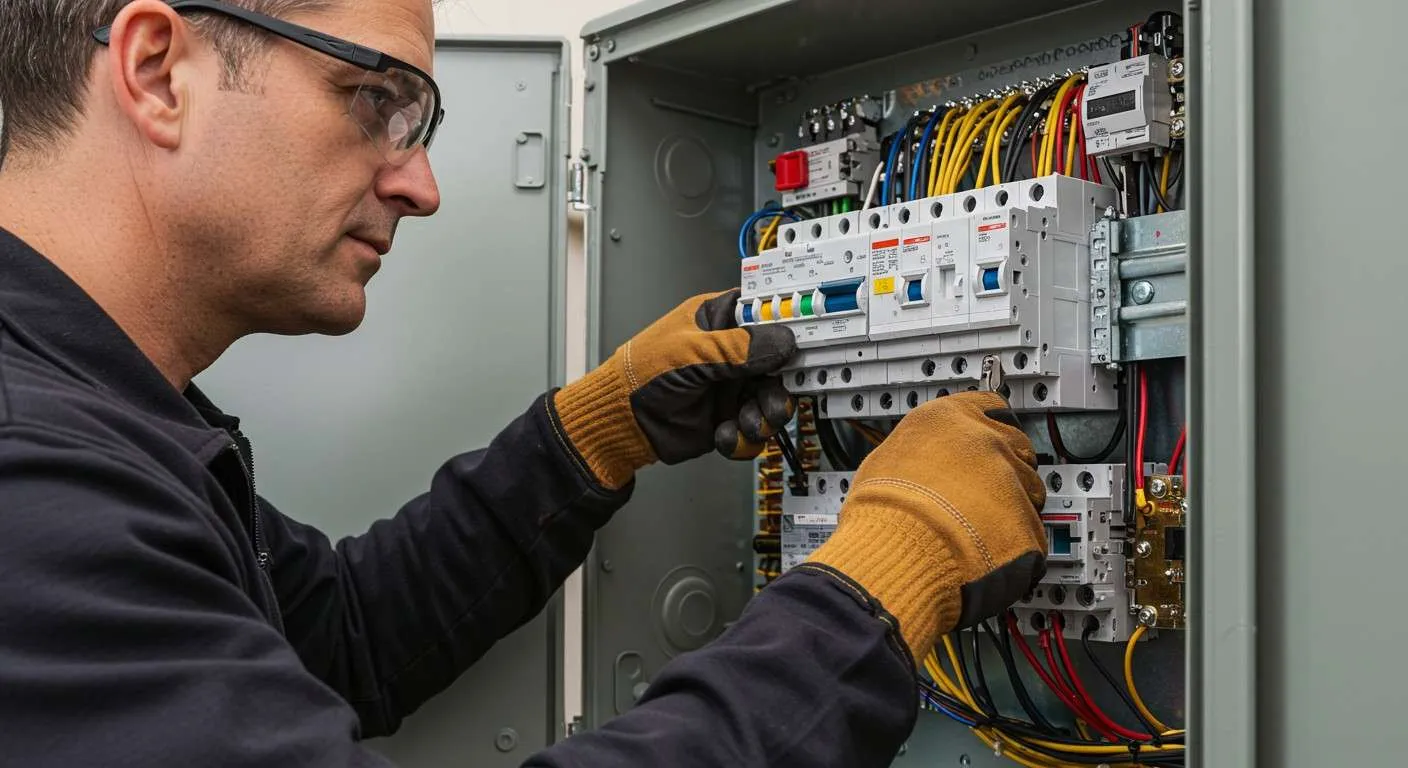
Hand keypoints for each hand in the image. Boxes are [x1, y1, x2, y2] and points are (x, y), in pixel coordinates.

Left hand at [552, 289, 796, 489]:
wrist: (621, 424)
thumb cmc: (640, 374)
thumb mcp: (690, 353)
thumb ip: (738, 348)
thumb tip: (781, 341)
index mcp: (720, 320)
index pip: (767, 315)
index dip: (788, 328)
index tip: (804, 345)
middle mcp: (731, 352)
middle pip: (780, 366)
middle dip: (778, 388)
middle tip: (771, 401)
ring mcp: (731, 386)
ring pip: (771, 401)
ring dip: (763, 417)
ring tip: (744, 424)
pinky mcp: (728, 418)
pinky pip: (754, 430)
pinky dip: (743, 438)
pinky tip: (723, 436)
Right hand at [805, 391, 1045, 661]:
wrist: (895, 555)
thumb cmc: (881, 514)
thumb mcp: (887, 460)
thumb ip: (919, 451)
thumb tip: (920, 462)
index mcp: (949, 418)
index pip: (990, 405)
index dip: (989, 428)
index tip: (988, 439)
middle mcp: (987, 441)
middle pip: (1017, 446)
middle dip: (1006, 468)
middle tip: (981, 494)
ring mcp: (1012, 480)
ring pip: (1031, 490)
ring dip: (1014, 507)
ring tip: (981, 530)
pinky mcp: (1029, 523)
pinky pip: (1031, 533)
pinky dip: (1016, 546)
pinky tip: (987, 553)